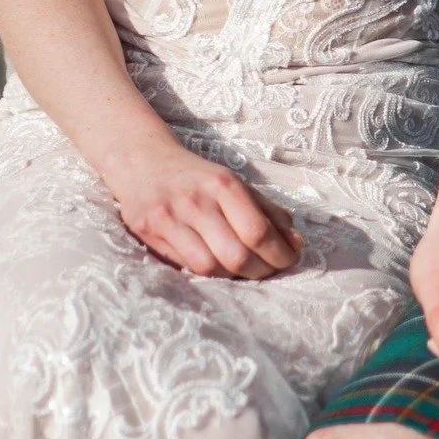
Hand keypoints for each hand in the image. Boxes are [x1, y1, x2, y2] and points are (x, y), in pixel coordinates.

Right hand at [105, 137, 302, 279]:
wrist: (143, 161)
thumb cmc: (197, 177)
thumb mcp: (234, 183)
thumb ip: (266, 211)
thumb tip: (295, 242)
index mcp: (224, 185)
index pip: (258, 231)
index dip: (280, 253)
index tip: (290, 259)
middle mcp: (197, 201)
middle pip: (237, 255)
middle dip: (262, 270)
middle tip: (271, 270)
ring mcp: (171, 219)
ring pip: (211, 267)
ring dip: (236, 277)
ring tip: (247, 272)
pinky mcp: (150, 233)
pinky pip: (186, 266)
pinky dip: (210, 274)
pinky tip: (221, 269)